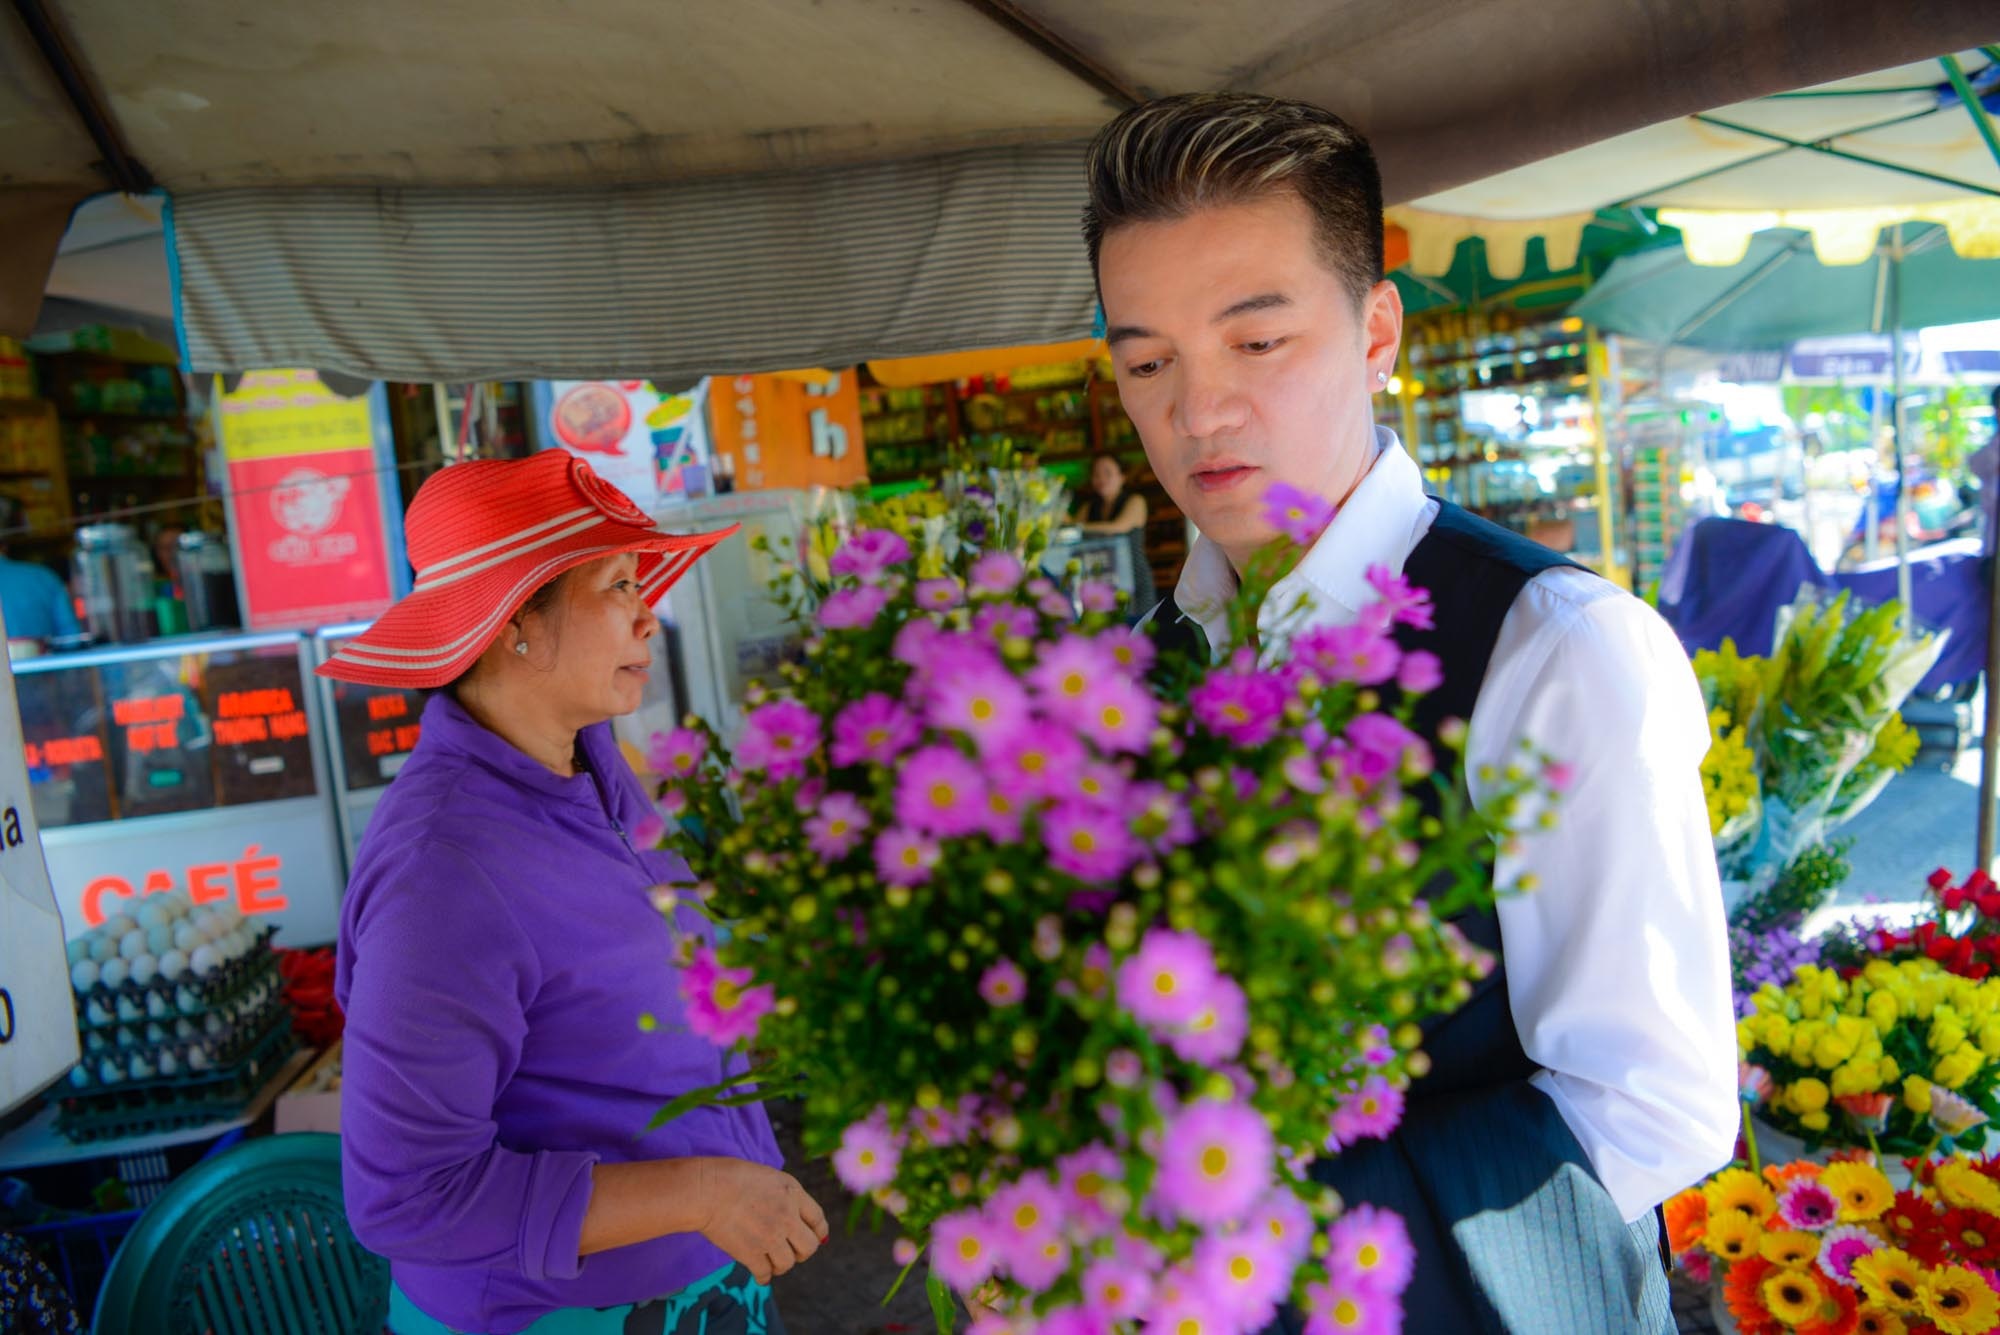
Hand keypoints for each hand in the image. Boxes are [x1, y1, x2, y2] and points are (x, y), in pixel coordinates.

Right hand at [692, 1159, 828, 1284]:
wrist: (707, 1189)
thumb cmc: (732, 1177)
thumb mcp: (770, 1177)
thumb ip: (786, 1195)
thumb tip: (795, 1216)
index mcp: (793, 1193)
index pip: (818, 1219)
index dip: (819, 1232)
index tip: (816, 1237)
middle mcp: (787, 1216)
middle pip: (810, 1246)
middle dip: (802, 1251)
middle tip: (792, 1251)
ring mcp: (770, 1237)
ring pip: (788, 1263)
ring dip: (781, 1265)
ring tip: (773, 1261)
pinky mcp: (751, 1253)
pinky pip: (765, 1274)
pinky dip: (763, 1276)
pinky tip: (760, 1274)